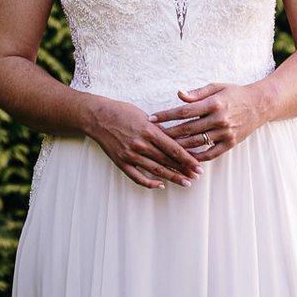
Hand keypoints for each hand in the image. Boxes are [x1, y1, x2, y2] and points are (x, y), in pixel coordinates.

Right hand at [85, 95, 203, 189]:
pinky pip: (137, 177)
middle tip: (197, 176)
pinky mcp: (121, 162)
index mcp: (148, 131)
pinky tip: (160, 185)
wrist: (97, 116)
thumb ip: (159, 129)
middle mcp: (141, 144)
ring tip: (185, 183)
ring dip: (172, 178)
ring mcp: (130, 155)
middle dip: (184, 170)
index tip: (199, 166)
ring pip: (156, 170)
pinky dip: (150, 183)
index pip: (174, 149)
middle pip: (167, 161)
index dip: (188, 159)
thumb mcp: (143, 116)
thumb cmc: (121, 112)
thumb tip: (176, 139)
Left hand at [150, 82, 267, 159]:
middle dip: (168, 132)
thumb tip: (179, 94)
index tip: (152, 118)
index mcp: (214, 103)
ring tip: (162, 147)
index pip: (184, 111)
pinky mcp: (230, 143)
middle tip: (151, 135)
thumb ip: (197, 93)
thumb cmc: (234, 93)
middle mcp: (219, 119)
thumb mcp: (216, 87)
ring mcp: (225, 133)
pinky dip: (197, 157)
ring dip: (178, 146)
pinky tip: (184, 158)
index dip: (167, 115)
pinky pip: (210, 154)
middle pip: (188, 129)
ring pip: (196, 143)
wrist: (260, 104)